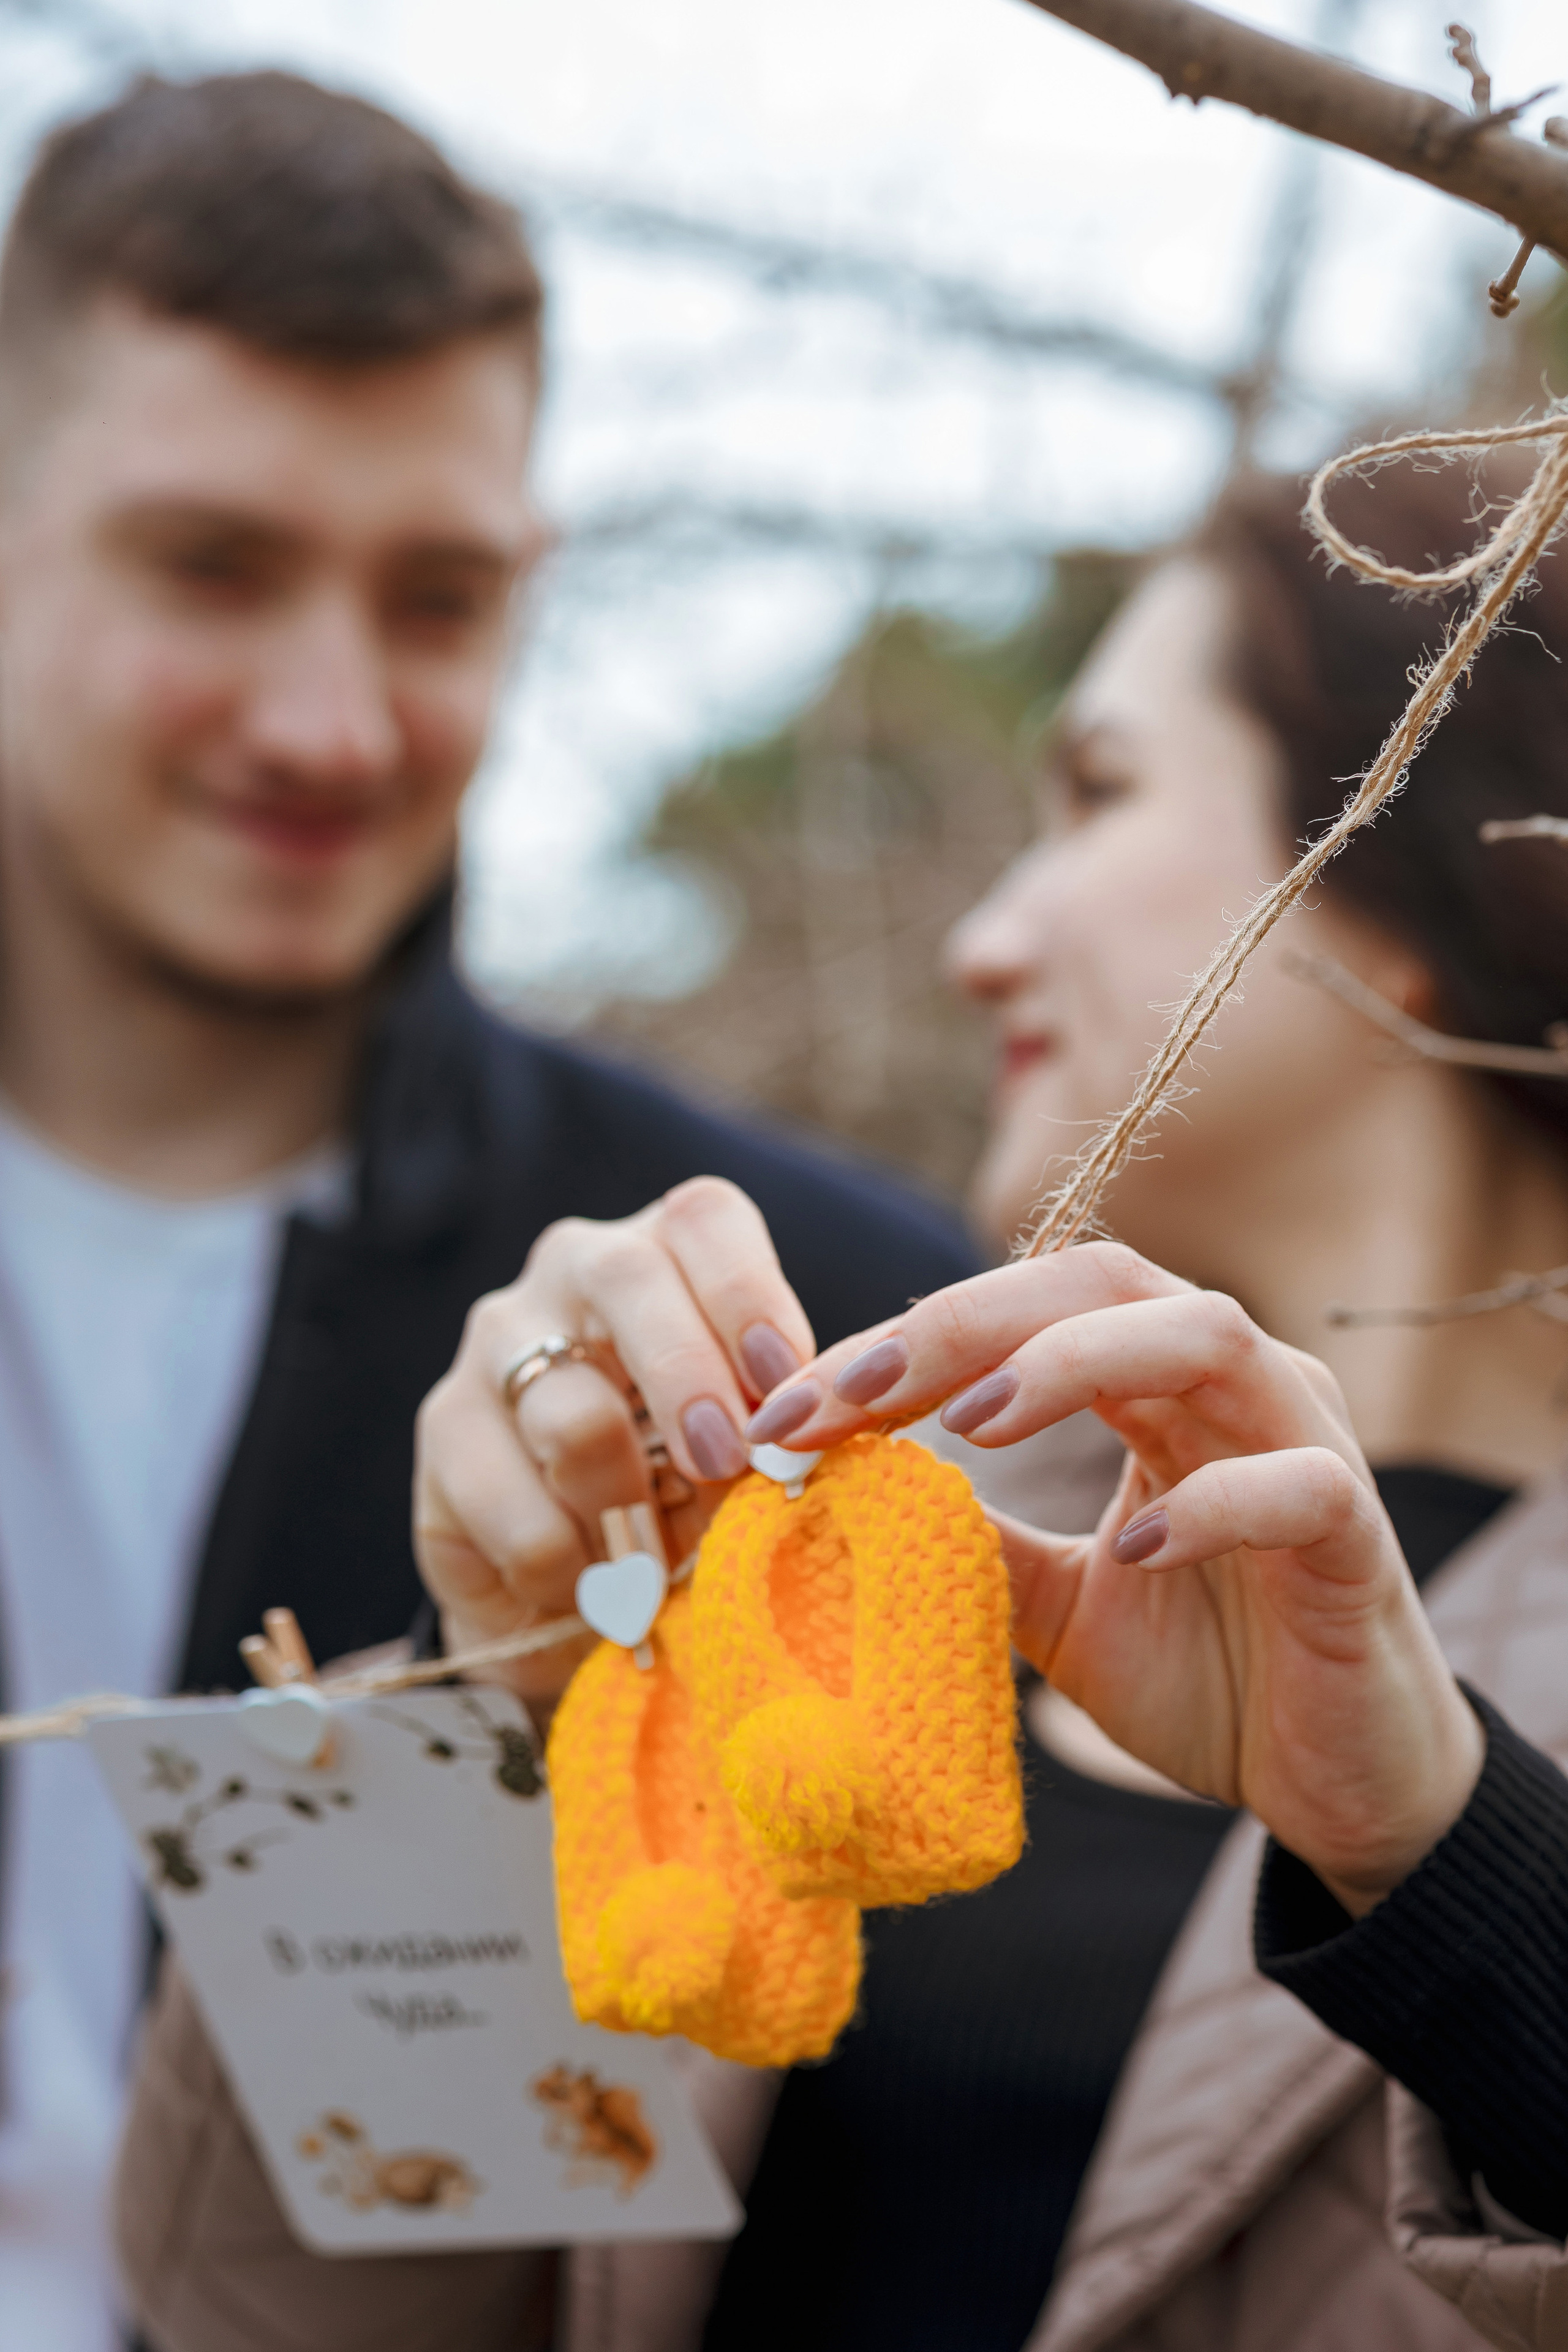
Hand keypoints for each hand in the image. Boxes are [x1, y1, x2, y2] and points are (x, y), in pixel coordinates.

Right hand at [413, 1177, 815, 1701]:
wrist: (575, 1600)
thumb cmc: (683, 1501)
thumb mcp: (740, 1463)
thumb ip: (768, 1438)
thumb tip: (798, 1445)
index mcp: (669, 1256)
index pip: (704, 1221)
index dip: (749, 1294)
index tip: (785, 1384)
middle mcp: (573, 1273)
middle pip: (628, 1279)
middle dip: (690, 1379)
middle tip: (726, 1466)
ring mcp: (497, 1343)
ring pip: (573, 1409)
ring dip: (628, 1507)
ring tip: (651, 1563)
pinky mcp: (444, 1428)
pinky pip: (519, 1507)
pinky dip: (568, 1569)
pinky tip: (583, 1588)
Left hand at [745, 1242, 1483, 1913]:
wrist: (1335, 1783)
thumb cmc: (1205, 1674)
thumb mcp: (1051, 1602)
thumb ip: (968, 1537)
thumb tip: (840, 1495)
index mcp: (1156, 1384)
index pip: (1024, 1308)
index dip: (904, 1340)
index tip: (790, 1410)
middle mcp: (1233, 1385)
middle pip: (1100, 1282)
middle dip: (960, 1325)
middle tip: (844, 1395)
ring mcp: (1305, 1445)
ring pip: (1206, 1335)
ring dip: (1075, 1364)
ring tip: (971, 1425)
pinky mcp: (1357, 1537)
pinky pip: (1298, 1482)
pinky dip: (1211, 1500)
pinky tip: (1132, 1546)